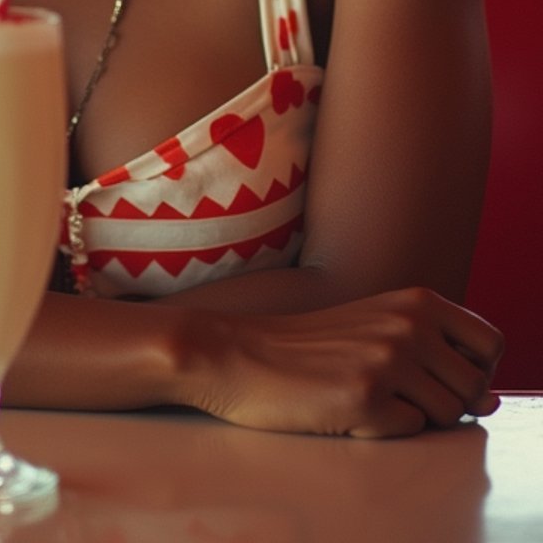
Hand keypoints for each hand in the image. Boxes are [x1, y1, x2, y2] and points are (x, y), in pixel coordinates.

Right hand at [177, 288, 503, 437]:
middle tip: (394, 390)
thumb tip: (492, 401)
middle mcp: (408, 324)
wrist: (239, 353)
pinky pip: (409, 431)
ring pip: (448, 415)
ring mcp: (388, 360)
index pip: (492, 343)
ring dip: (414, 416)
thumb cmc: (310, 345)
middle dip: (444, 402)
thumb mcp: (378, 326)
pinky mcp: (366, 398)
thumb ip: (437, 352)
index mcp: (416, 300)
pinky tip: (348, 408)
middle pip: (474, 388)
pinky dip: (385, 428)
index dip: (475, 370)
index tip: (436, 374)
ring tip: (370, 395)